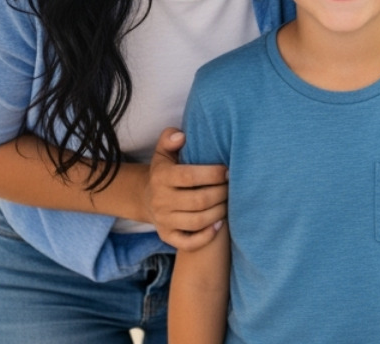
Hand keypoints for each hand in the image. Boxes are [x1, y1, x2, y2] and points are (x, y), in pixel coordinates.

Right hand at [145, 127, 227, 251]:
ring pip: (197, 221)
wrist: (147, 198)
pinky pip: (188, 242)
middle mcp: (160, 200)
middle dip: (221, 193)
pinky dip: (206, 236)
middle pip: (198, 201)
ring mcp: (163, 221)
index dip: (212, 174)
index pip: (189, 176)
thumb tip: (181, 136)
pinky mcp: (167, 237)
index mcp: (161, 177)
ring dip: (219, 212)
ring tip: (229, 203)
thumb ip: (170, 139)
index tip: (228, 171)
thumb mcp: (163, 152)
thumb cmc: (166, 171)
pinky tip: (220, 224)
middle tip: (233, 187)